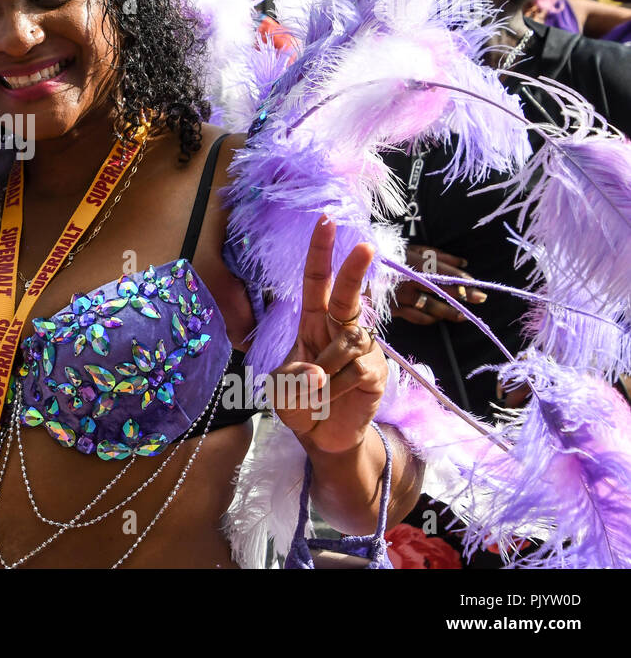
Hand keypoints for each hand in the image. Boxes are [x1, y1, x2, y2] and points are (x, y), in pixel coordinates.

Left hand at [272, 216, 387, 454]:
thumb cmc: (300, 402)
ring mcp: (363, 348)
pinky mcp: (378, 371)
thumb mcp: (281, 389)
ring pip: (347, 343)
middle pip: (348, 294)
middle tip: (365, 246)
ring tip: (317, 389)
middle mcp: (341, 328)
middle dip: (354, 270)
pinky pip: (357, 370)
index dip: (321, 253)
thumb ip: (292, 379)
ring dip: (325, 367)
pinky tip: (334, 397)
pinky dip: (338, 386)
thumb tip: (318, 373)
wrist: (322, 437)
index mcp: (314, 322)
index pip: (316, 282)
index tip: (326, 221)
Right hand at [391, 244, 485, 324]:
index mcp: (412, 262)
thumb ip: (436, 254)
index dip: (462, 279)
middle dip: (464, 295)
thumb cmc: (385, 256)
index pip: (443, 272)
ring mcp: (401, 297)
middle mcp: (408, 281)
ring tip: (463, 315)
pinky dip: (430, 319)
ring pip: (432, 308)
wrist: (354, 271)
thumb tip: (463, 262)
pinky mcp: (394, 310)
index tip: (477, 285)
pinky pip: (417, 318)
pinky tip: (437, 318)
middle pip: (442, 290)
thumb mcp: (409, 249)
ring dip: (450, 312)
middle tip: (480, 299)